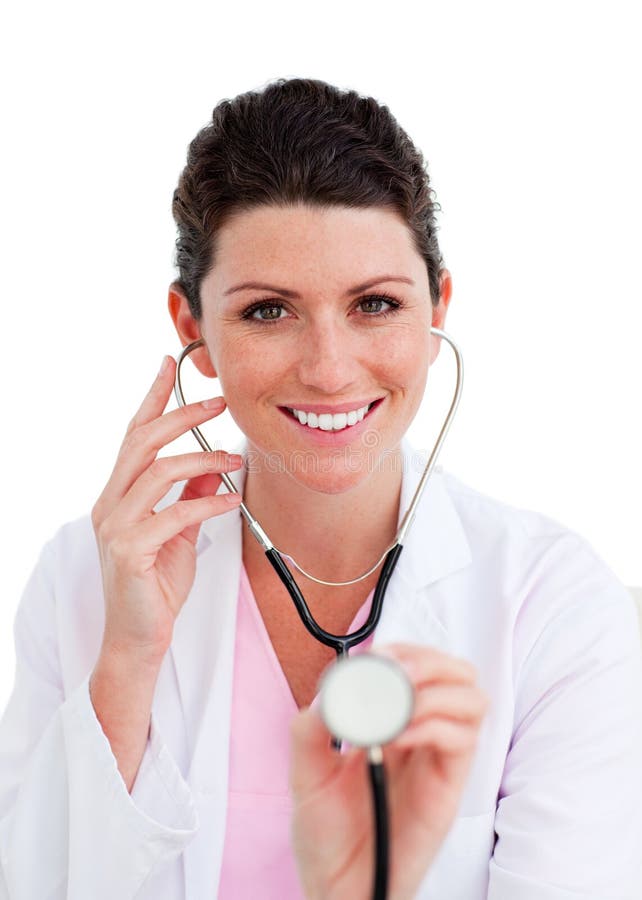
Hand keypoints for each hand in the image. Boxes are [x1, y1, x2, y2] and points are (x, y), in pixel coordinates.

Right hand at [91, 355, 242, 664]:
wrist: (138, 638)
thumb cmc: (156, 585)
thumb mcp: (180, 532)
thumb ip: (192, 496)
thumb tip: (214, 464)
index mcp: (118, 495)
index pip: (133, 435)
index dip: (152, 398)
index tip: (169, 366)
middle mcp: (109, 505)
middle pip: (142, 443)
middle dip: (182, 416)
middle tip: (218, 402)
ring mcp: (114, 527)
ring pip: (158, 472)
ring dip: (203, 460)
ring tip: (234, 460)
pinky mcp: (128, 552)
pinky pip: (173, 515)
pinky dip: (207, 504)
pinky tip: (231, 502)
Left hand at [290, 644, 488, 899]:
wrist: (336, 888)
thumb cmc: (326, 834)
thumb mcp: (305, 772)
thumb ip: (311, 729)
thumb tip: (330, 693)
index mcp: (390, 721)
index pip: (417, 663)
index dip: (402, 650)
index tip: (374, 657)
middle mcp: (422, 733)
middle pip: (457, 672)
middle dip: (429, 660)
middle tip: (395, 674)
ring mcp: (438, 759)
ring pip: (472, 699)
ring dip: (436, 690)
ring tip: (398, 707)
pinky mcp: (448, 787)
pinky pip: (462, 740)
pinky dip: (434, 725)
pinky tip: (399, 738)